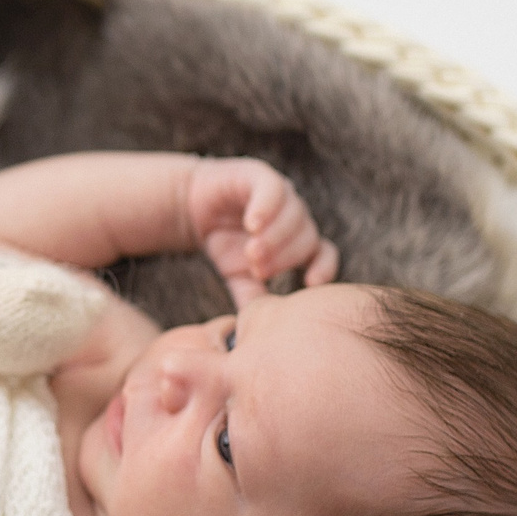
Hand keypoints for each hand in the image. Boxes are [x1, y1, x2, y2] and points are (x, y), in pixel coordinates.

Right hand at [184, 158, 338, 305]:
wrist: (192, 208)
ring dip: (274, 236)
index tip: (312, 284)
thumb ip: (252, 298)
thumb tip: (258, 339)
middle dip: (284, 257)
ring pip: (292, 215)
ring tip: (251, 252)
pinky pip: (272, 190)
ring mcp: (281, 195)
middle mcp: (296, 217)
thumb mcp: (237, 275)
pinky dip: (265, 208)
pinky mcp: (259, 176)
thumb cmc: (224, 244)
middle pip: (306, 237)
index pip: (324, 254)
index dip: (323, 268)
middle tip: (260, 271)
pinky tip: (251, 224)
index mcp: (298, 242)